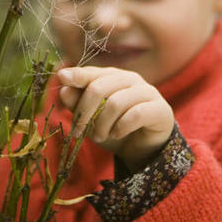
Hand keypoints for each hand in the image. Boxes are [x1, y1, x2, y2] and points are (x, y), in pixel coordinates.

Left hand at [57, 66, 173, 171]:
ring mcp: (147, 91)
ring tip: (100, 136)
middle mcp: (130, 79)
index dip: (77, 75)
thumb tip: (63, 89)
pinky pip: (135, 114)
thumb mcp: (92, 119)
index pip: (92, 73)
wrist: (144, 148)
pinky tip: (116, 135)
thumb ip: (78, 104)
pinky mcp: (159, 108)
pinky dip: (120, 127)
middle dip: (84, 112)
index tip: (62, 77)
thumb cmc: (115, 128)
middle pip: (99, 87)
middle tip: (78, 132)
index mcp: (113, 77)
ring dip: (102, 125)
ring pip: (115, 103)